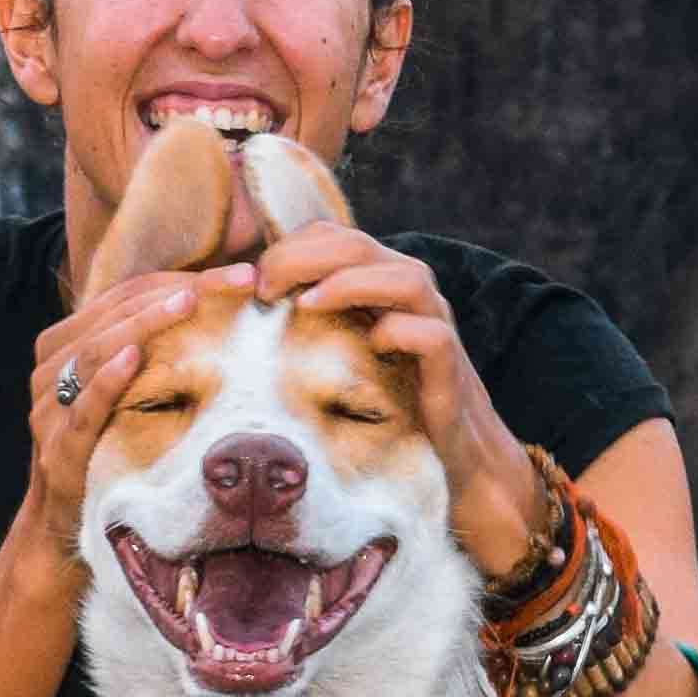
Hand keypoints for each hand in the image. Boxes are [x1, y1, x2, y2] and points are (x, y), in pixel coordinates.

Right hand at [21, 262, 249, 546]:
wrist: (64, 522)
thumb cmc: (108, 448)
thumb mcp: (127, 393)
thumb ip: (151, 349)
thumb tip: (220, 303)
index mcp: (65, 343)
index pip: (126, 295)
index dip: (181, 278)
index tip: (241, 275)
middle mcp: (51, 369)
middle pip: (115, 314)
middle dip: (178, 292)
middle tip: (236, 280)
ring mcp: (49, 409)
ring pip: (95, 350)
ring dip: (145, 323)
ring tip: (190, 301)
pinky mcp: (57, 449)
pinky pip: (82, 408)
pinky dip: (107, 380)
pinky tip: (135, 357)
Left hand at [245, 220, 543, 581]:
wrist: (452, 459)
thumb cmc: (384, 404)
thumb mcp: (340, 356)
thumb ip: (307, 326)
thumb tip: (244, 314)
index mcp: (377, 284)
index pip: (334, 237)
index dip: (292, 247)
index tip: (252, 281)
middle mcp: (410, 296)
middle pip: (362, 246)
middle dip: (308, 257)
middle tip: (267, 285)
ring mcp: (435, 328)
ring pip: (406, 278)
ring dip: (352, 284)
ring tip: (307, 304)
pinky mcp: (451, 369)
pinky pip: (433, 335)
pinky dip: (401, 332)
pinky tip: (372, 344)